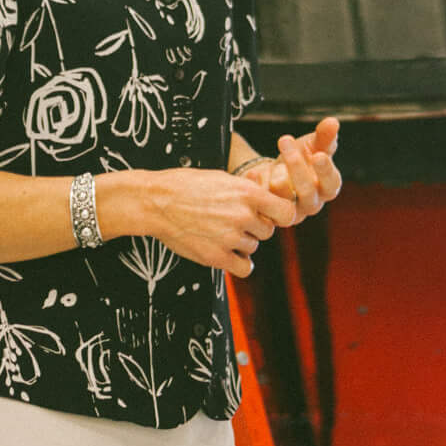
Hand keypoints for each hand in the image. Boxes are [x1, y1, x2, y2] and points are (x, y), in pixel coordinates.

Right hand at [106, 164, 295, 275]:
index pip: (286, 212)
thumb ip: (246, 185)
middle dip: (256, 228)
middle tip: (238, 222)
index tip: (272, 215)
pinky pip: (244, 268)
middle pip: (267, 231)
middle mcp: (243, 215)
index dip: (280, 215)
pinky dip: (240, 263)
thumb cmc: (189, 185)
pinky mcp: (216, 257)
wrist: (159, 202)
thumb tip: (262, 181)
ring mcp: (230, 237)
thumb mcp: (222, 177)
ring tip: (224, 232)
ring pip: (253, 247)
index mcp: (248, 192)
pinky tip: (230, 254)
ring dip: (243, 243)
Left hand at [232, 116, 341, 226]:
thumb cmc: (301, 158)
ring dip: (276, 177)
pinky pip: (265, 206)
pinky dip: (259, 186)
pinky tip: (254, 174)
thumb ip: (324, 136)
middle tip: (285, 139)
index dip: (325, 170)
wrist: (276, 173)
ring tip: (270, 161)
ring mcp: (292, 214)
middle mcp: (312, 204)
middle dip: (296, 165)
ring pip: (285, 201)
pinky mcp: (272, 218)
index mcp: (327, 187)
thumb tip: (333, 122)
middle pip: (307, 191)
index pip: (331, 182)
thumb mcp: (312, 145)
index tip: (318, 155)